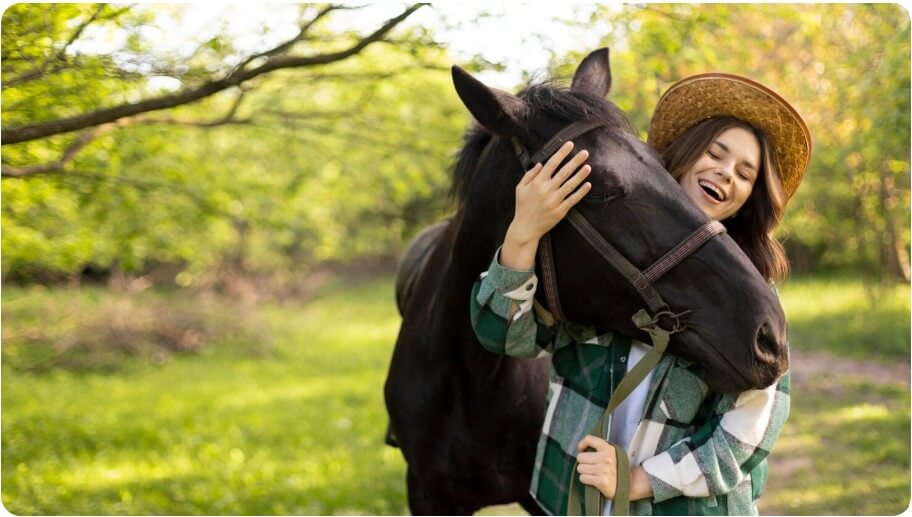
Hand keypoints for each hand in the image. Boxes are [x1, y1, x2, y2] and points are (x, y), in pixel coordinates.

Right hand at [499, 141, 591, 269]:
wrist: (525, 228)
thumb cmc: (522, 207)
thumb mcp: (520, 188)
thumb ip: (529, 175)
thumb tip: (540, 164)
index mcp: (537, 182)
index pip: (552, 164)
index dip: (561, 153)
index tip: (570, 144)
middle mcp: (547, 190)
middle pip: (564, 172)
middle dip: (575, 161)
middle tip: (585, 153)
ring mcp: (554, 201)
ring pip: (570, 185)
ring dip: (580, 175)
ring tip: (588, 166)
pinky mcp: (560, 211)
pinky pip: (573, 199)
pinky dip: (581, 192)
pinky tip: (588, 185)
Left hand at [576, 434, 618, 498]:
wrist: (629, 485)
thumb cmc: (616, 469)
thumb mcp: (612, 454)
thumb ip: (599, 449)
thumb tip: (582, 448)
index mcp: (609, 449)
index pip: (589, 439)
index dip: (582, 445)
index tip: (582, 450)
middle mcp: (606, 458)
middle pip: (580, 457)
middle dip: (583, 462)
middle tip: (589, 466)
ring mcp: (603, 470)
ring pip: (580, 468)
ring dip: (584, 472)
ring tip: (592, 473)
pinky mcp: (601, 482)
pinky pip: (583, 478)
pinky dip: (585, 480)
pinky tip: (593, 480)